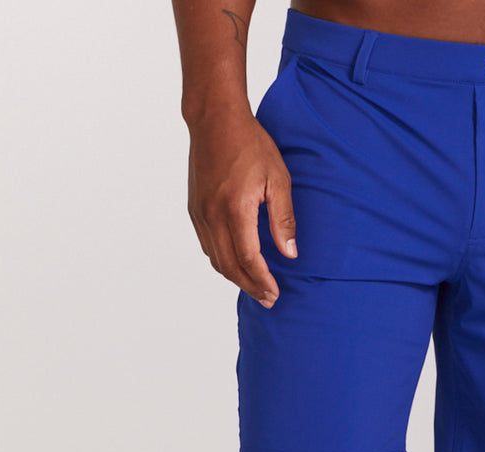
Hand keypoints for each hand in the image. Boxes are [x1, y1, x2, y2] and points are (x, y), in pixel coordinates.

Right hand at [186, 107, 296, 307]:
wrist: (215, 119)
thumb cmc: (250, 144)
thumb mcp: (278, 179)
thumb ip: (284, 219)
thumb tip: (290, 253)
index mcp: (235, 209)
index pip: (249, 259)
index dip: (262, 280)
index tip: (274, 293)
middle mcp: (213, 215)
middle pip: (230, 267)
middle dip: (250, 287)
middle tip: (267, 299)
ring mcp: (200, 214)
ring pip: (216, 260)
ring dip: (235, 278)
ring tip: (255, 286)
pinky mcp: (194, 210)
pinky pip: (208, 246)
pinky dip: (222, 261)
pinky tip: (237, 264)